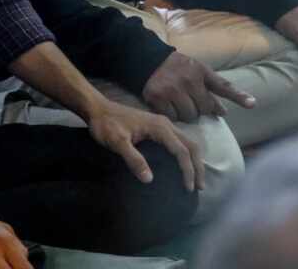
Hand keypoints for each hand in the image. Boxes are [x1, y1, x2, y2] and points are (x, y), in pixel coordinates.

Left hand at [86, 99, 204, 192]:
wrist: (97, 109)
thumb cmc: (106, 125)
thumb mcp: (117, 142)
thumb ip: (133, 159)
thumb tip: (149, 180)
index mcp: (159, 127)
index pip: (182, 150)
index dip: (188, 170)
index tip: (188, 188)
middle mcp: (166, 124)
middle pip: (191, 145)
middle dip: (198, 166)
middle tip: (199, 187)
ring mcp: (163, 124)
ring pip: (187, 141)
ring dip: (194, 160)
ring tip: (195, 179)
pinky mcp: (158, 127)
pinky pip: (179, 140)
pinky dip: (186, 154)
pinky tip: (182, 165)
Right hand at [141, 51, 255, 123]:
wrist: (148, 60)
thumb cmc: (178, 68)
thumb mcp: (197, 71)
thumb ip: (211, 89)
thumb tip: (223, 112)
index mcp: (201, 72)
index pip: (222, 86)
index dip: (238, 96)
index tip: (252, 104)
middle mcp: (188, 80)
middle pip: (203, 109)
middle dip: (199, 109)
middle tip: (190, 101)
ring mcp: (172, 89)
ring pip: (188, 116)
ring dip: (186, 114)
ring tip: (179, 103)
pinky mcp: (157, 97)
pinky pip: (172, 117)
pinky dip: (172, 115)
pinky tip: (168, 106)